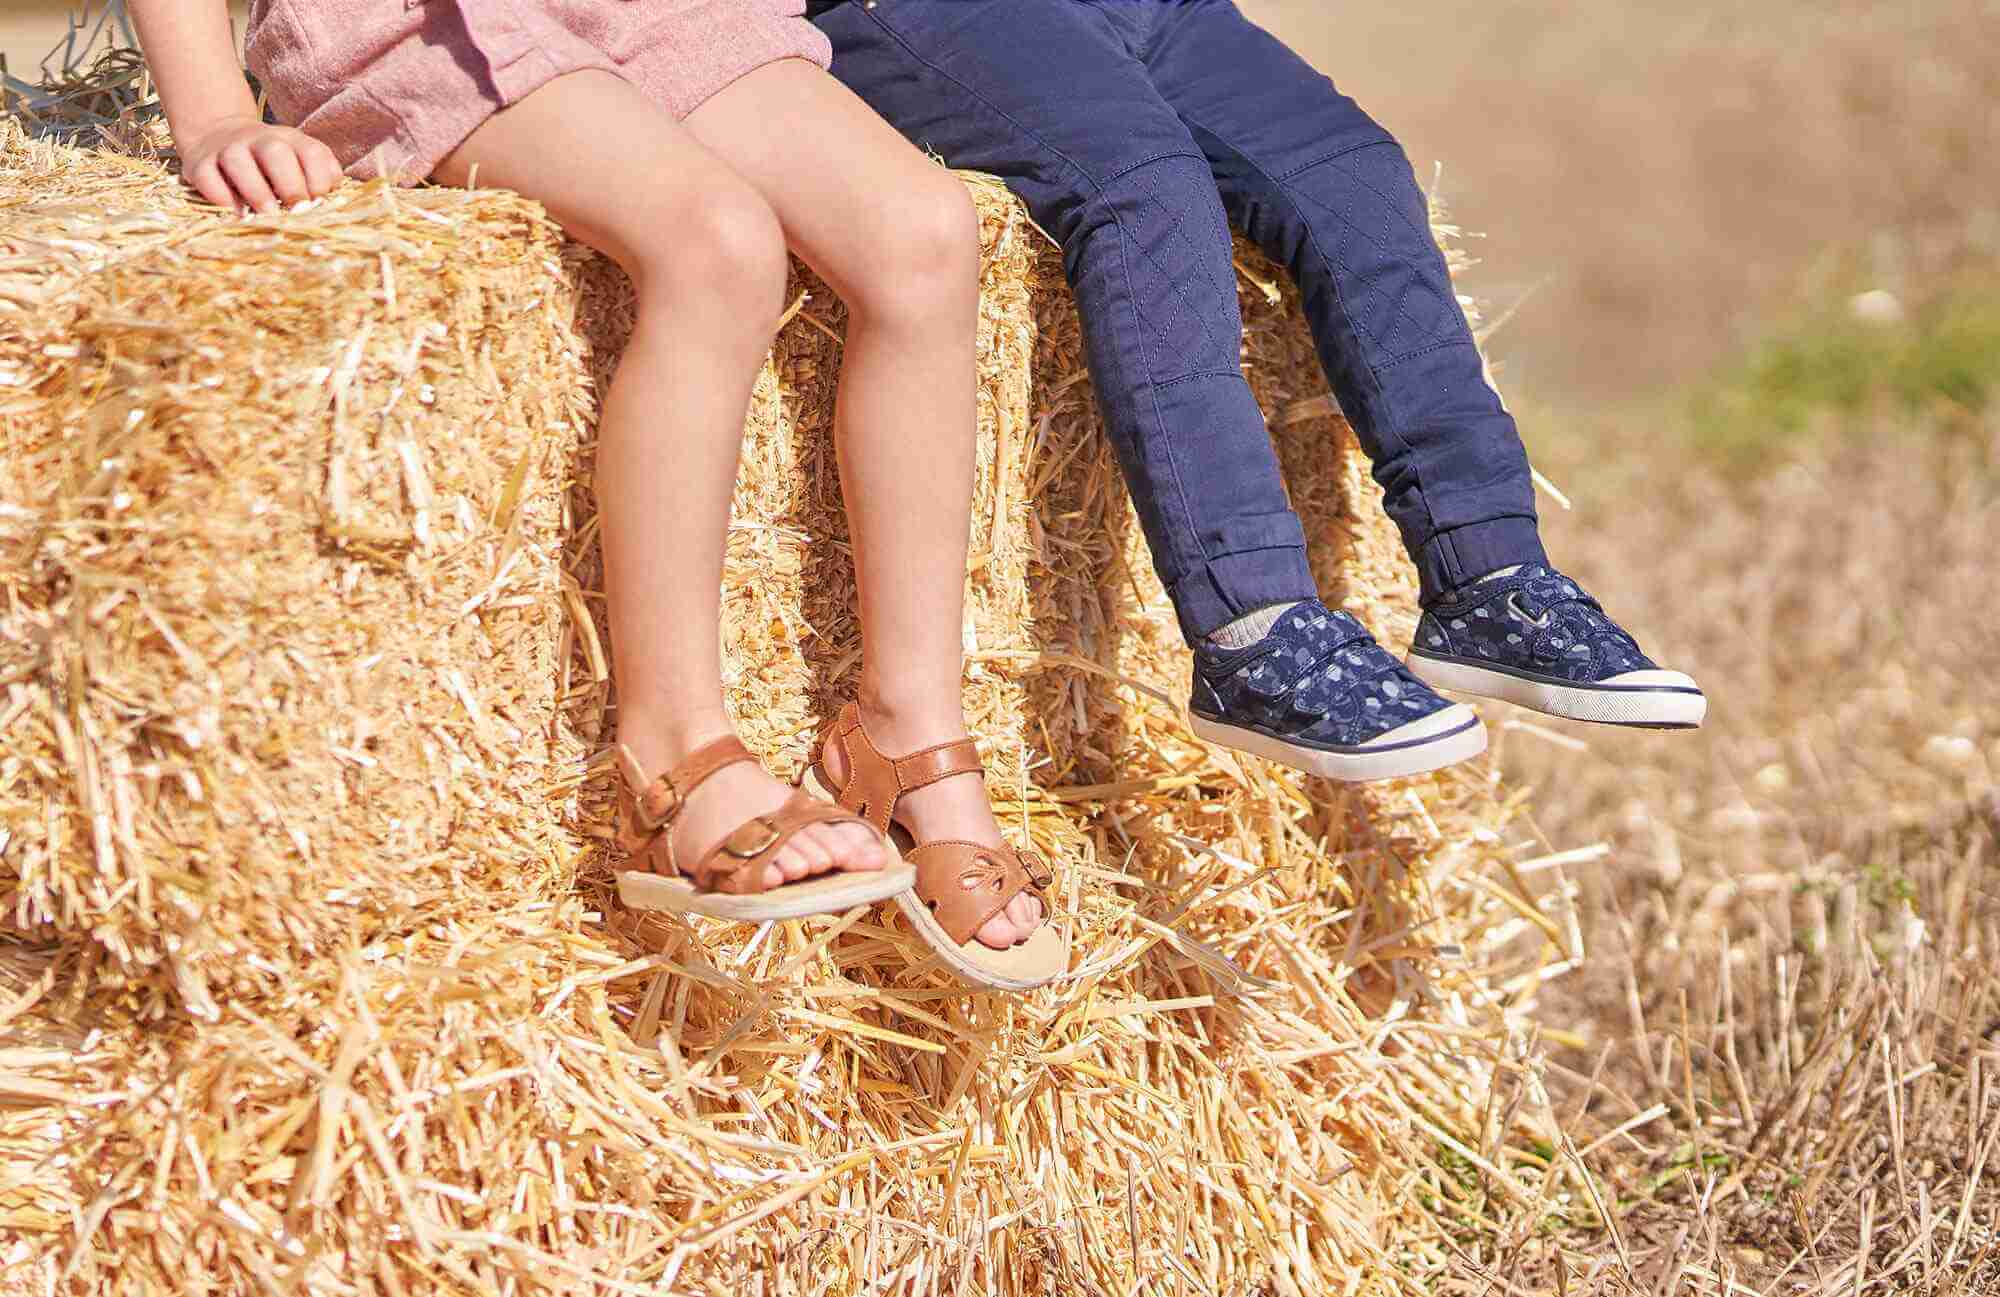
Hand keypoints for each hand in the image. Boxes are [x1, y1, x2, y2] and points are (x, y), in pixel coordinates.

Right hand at [180, 117, 343, 213]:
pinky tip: (236, 213)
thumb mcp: (300, 161)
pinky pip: (206, 175)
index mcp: (290, 140)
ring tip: (267, 215)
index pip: (311, 153)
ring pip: (238, 161)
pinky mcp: (198, 162)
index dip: (319, 179)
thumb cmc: (272, 164)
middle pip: (275, 152)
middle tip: (297, 211)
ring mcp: (227, 149)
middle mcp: (258, 139)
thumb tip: (333, 198)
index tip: (318, 202)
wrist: (218, 135)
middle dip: (290, 185)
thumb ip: (320, 176)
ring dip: (255, 190)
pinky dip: (220, 195)